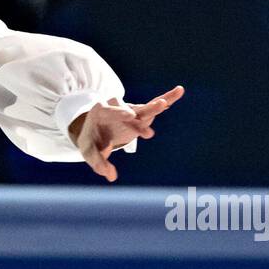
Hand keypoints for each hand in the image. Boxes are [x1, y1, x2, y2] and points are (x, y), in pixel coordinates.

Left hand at [68, 86, 185, 180]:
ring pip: (145, 107)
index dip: (120, 112)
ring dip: (158, 103)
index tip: (130, 115)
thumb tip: (111, 177)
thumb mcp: (90, 153)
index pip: (111, 111)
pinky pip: (153, 107)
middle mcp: (117, 107)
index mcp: (101, 111)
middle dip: (142, 112)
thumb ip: (99, 163)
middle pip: (131, 109)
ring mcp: (130, 110)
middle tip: (157, 109)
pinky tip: (178, 92)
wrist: (94, 131)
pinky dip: (166, 100)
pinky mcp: (140, 114)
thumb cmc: (91, 141)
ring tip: (170, 98)